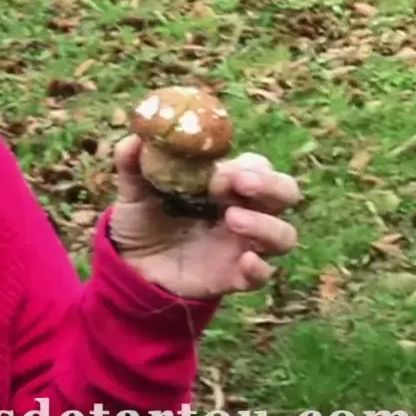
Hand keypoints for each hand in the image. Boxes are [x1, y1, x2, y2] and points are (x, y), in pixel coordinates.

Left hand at [107, 134, 302, 298]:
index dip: (246, 166)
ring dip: (266, 224)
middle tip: (240, 185)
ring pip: (284, 235)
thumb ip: (133, 165)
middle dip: (270, 185)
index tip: (217, 174)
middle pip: (285, 193)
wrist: (131, 265)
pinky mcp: (235, 276)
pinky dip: (260, 268)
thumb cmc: (142, 221)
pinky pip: (262, 274)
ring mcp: (243, 245)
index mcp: (225, 185)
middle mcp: (244, 211)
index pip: (257, 166)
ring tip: (232, 218)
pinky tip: (245, 261)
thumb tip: (134, 138)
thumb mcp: (133, 192)